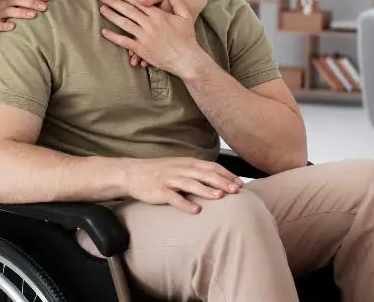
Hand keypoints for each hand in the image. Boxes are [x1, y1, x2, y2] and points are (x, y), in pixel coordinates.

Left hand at [99, 0, 206, 77]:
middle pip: (128, 10)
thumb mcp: (186, 16)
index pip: (138, 2)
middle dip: (114, 2)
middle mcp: (150, 24)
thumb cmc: (187, 38)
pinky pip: (125, 41)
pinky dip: (114, 37)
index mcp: (159, 15)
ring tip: (102, 9)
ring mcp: (145, 37)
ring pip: (124, 23)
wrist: (187, 58)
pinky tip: (104, 32)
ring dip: (112, 16)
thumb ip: (177, 2)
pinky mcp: (142, 49)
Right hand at [122, 157, 243, 213]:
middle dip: (222, 182)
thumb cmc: (159, 172)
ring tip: (221, 197)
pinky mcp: (160, 191)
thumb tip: (219, 180)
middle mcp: (181, 169)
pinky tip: (196, 211)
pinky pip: (174, 198)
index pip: (211, 167)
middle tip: (237, 190)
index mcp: (188, 163)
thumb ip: (197, 172)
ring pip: (191, 184)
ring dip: (207, 190)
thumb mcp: (180, 166)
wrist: (133, 173)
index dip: (227, 174)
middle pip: (205, 175)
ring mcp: (170, 180)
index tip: (240, 183)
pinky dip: (185, 204)